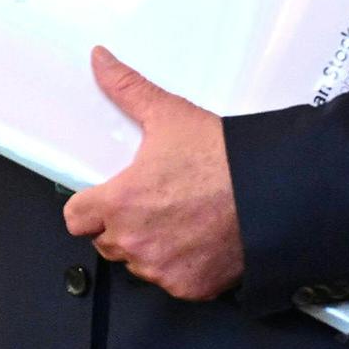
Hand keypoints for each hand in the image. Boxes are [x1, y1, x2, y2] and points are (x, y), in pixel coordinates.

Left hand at [60, 50, 243, 301]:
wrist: (272, 193)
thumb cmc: (224, 160)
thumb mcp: (169, 116)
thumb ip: (127, 89)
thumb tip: (101, 62)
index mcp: (120, 203)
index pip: (76, 219)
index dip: (89, 206)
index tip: (105, 198)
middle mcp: (135, 242)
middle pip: (106, 242)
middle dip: (121, 225)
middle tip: (151, 203)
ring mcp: (162, 269)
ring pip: (138, 263)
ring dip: (150, 247)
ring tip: (178, 219)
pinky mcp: (189, 287)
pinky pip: (171, 281)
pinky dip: (181, 266)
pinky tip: (198, 240)